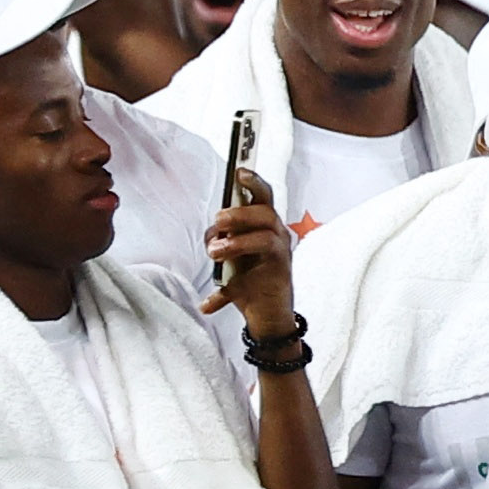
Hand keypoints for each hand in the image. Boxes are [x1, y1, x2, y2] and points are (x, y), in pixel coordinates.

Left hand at [198, 167, 297, 335]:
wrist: (266, 317)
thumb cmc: (249, 280)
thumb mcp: (229, 256)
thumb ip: (222, 239)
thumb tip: (214, 234)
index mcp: (265, 225)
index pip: (263, 196)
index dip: (253, 181)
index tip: (239, 171)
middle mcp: (276, 234)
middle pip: (264, 211)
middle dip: (240, 213)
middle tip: (218, 221)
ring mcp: (280, 253)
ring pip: (264, 236)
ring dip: (236, 242)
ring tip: (215, 252)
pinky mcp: (279, 273)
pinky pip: (258, 272)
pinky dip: (226, 291)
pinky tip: (208, 304)